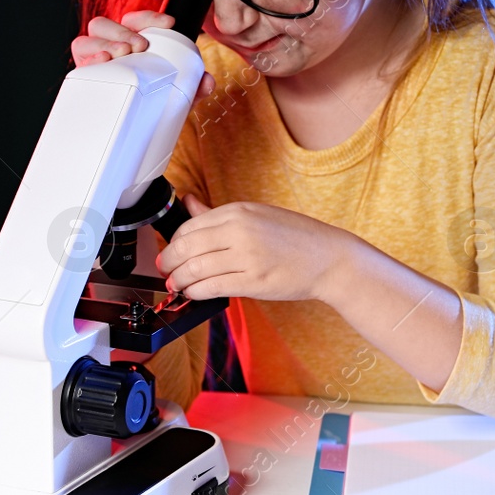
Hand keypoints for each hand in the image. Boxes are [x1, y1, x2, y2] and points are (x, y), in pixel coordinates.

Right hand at [71, 10, 213, 97]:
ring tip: (121, 54)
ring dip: (105, 42)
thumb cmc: (151, 106)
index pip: (133, 20)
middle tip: (140, 46)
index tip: (169, 23)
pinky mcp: (83, 79)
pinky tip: (100, 62)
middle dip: (124, 31)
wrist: (132, 138)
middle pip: (104, 24)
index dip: (149, 16)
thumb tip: (207, 82)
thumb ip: (194, 86)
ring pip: (87, 39)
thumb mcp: (176, 96)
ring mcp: (93, 63)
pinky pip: (79, 62)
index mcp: (128, 44)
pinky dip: (88, 59)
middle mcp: (108, 49)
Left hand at [156, 195, 357, 302]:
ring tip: (176, 285)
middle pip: (187, 247)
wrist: (329, 258)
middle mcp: (240, 230)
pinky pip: (212, 287)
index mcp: (239, 211)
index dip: (174, 243)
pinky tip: (194, 293)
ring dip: (179, 280)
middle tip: (166, 271)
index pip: (190, 226)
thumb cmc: (296, 237)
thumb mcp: (256, 215)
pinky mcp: (253, 281)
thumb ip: (218, 213)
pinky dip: (196, 292)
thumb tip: (189, 201)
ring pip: (195, 269)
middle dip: (169, 262)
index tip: (171, 252)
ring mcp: (246, 256)